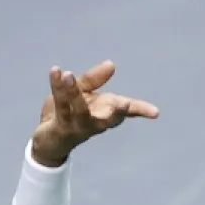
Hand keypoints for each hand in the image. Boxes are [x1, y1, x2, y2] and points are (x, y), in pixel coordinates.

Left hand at [30, 62, 158, 165]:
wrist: (48, 140)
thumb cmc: (71, 114)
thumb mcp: (84, 93)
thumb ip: (95, 79)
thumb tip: (112, 64)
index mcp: (105, 113)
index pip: (128, 112)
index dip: (142, 110)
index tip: (155, 112)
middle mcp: (95, 123)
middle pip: (108, 120)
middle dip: (117, 113)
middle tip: (125, 105)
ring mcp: (78, 127)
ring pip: (80, 111)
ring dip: (74, 92)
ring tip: (69, 75)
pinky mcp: (60, 127)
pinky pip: (60, 105)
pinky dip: (57, 87)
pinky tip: (56, 72)